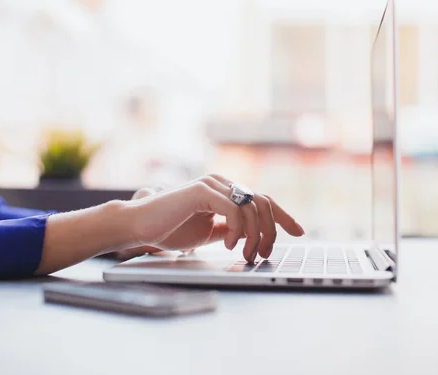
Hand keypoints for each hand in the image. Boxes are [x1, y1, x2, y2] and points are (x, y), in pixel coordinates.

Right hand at [119, 174, 304, 262]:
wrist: (139, 226)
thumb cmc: (170, 230)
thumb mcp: (209, 233)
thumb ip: (230, 230)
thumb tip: (252, 237)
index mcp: (225, 191)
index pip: (263, 199)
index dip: (283, 216)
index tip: (298, 232)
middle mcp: (222, 183)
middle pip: (264, 203)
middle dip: (271, 231)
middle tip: (265, 254)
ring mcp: (212, 184)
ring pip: (252, 207)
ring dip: (255, 236)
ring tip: (246, 255)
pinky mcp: (202, 190)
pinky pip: (234, 209)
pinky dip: (237, 230)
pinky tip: (228, 245)